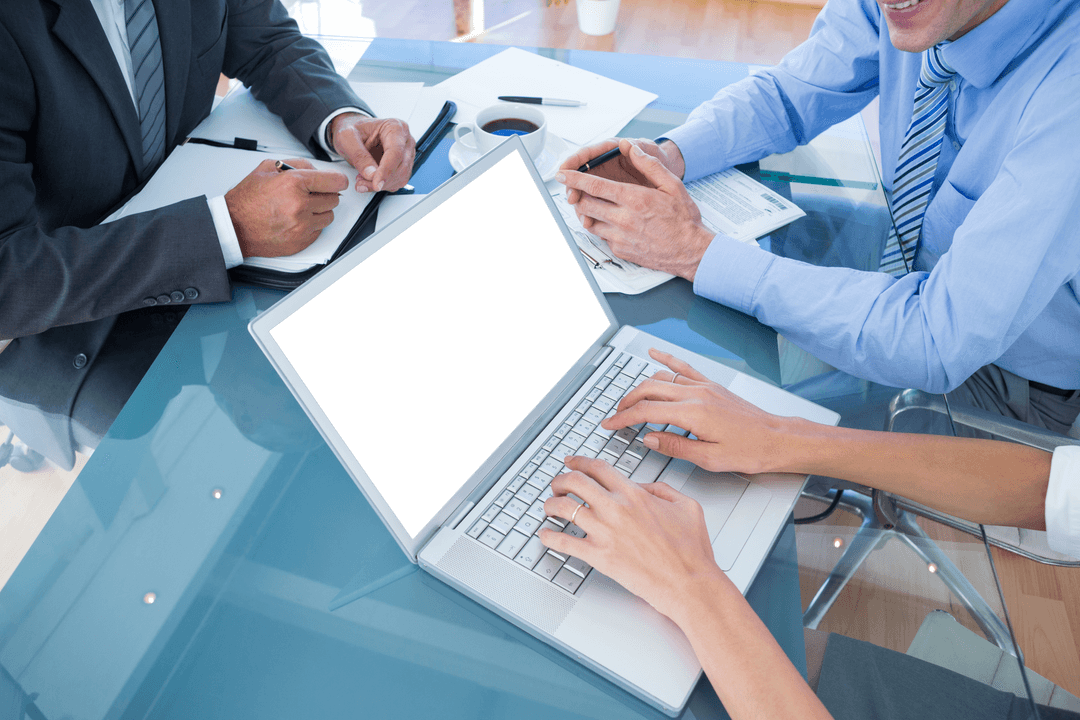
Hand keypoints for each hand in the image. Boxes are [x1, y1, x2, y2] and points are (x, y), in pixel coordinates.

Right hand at [225, 158, 347, 257]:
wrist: (235, 227)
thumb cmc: (247, 199)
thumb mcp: (267, 168)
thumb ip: (296, 164)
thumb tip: (317, 169)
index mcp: (293, 183)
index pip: (334, 181)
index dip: (338, 180)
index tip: (338, 182)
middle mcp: (300, 205)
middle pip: (333, 199)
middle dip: (325, 194)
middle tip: (311, 194)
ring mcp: (302, 226)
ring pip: (329, 216)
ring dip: (320, 211)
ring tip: (301, 208)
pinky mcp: (301, 241)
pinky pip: (319, 230)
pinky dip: (312, 225)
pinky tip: (296, 220)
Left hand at [330, 113, 414, 192]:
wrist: (355, 133)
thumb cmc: (354, 130)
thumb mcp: (347, 137)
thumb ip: (358, 155)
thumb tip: (371, 174)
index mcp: (394, 127)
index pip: (396, 152)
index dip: (386, 170)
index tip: (376, 184)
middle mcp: (405, 140)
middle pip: (401, 167)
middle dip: (381, 180)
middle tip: (361, 183)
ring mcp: (406, 154)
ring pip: (401, 177)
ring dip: (382, 184)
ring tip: (362, 179)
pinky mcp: (403, 166)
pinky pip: (397, 181)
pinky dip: (383, 185)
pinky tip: (370, 179)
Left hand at [540, 455, 724, 622]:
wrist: (690, 583)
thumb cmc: (691, 551)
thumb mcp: (686, 506)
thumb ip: (661, 490)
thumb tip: (643, 486)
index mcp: (634, 494)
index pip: (598, 468)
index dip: (579, 462)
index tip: (571, 462)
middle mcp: (616, 509)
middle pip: (574, 482)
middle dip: (560, 480)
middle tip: (556, 484)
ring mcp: (605, 532)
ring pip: (564, 508)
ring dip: (551, 505)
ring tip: (549, 507)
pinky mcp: (599, 556)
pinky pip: (565, 543)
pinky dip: (550, 537)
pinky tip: (545, 536)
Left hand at [555, 144, 712, 280]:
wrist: (690, 252)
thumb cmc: (684, 220)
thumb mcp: (672, 186)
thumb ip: (649, 164)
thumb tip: (631, 147)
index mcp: (634, 199)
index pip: (593, 185)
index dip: (574, 178)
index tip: (562, 174)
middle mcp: (623, 219)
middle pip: (585, 204)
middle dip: (578, 195)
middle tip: (578, 190)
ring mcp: (619, 237)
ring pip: (589, 222)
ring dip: (588, 212)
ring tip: (596, 205)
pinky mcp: (620, 250)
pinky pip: (601, 236)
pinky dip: (602, 227)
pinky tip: (613, 222)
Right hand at [603, 348, 791, 475]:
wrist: (776, 438)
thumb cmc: (749, 450)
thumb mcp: (708, 459)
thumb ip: (674, 446)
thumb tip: (648, 438)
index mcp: (693, 414)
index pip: (646, 412)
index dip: (623, 418)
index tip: (611, 425)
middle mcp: (696, 394)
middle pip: (648, 391)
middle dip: (626, 402)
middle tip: (615, 415)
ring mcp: (704, 386)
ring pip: (662, 378)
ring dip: (640, 387)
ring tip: (628, 400)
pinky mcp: (711, 385)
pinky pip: (683, 367)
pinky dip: (666, 359)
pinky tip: (654, 353)